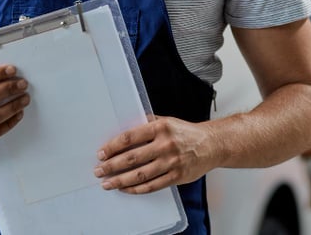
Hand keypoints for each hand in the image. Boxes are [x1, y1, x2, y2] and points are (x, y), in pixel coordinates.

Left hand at [95, 116, 216, 193]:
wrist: (211, 144)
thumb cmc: (186, 133)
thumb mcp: (168, 121)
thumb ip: (148, 124)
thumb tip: (125, 129)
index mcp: (161, 127)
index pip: (130, 137)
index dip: (113, 146)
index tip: (101, 153)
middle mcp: (166, 144)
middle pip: (132, 158)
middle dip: (111, 166)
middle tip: (98, 170)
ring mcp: (171, 162)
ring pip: (140, 175)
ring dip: (120, 181)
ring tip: (107, 183)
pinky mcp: (177, 176)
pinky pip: (152, 186)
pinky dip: (136, 189)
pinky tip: (126, 189)